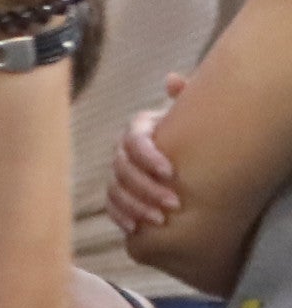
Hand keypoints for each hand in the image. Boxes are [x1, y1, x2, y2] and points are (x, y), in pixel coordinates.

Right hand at [113, 74, 192, 238]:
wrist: (194, 159)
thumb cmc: (197, 134)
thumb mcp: (195, 115)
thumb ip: (186, 98)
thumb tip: (171, 79)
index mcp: (140, 129)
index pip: (133, 142)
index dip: (148, 157)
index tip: (171, 173)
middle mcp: (124, 151)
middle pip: (123, 170)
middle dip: (146, 188)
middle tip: (174, 204)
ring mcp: (119, 174)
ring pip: (116, 190)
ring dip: (135, 206)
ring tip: (159, 221)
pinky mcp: (119, 194)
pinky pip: (111, 206)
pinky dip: (121, 217)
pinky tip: (136, 229)